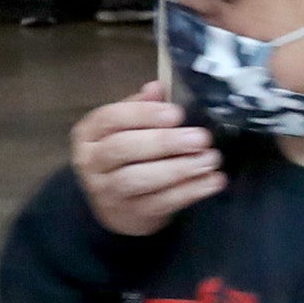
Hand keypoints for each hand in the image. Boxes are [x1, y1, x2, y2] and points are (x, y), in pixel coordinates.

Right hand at [72, 87, 221, 237]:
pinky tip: (213, 180)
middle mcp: (92, 163)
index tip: (177, 113)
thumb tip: (157, 86)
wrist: (117, 205)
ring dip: (178, 169)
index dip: (143, 113)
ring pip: (137, 179)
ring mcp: (107, 192)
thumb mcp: (129, 127)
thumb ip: (142, 106)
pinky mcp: (130, 215)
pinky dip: (190, 191)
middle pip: (122, 149)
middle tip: (201, 138)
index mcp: (90, 134)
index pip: (110, 118)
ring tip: (210, 159)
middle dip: (164, 142)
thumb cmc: (128, 154)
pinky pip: (160, 203)